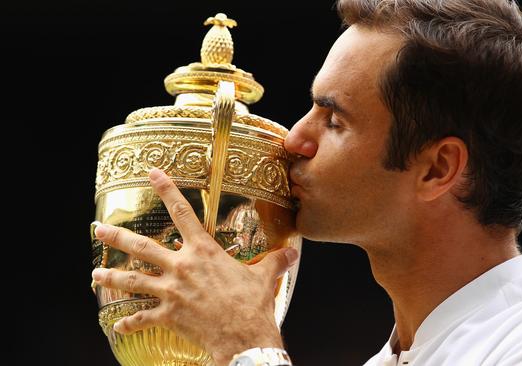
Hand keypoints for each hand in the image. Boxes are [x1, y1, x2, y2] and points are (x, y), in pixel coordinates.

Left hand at [91, 168, 298, 364]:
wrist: (244, 335)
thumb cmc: (252, 304)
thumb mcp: (264, 277)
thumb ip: (275, 261)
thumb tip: (293, 253)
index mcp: (204, 252)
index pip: (182, 212)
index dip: (166, 190)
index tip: (152, 174)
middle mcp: (182, 267)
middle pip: (142, 247)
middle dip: (117, 238)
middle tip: (99, 229)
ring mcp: (171, 291)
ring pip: (133, 281)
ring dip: (111, 277)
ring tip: (95, 275)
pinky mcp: (167, 315)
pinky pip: (142, 319)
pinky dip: (129, 322)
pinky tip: (119, 324)